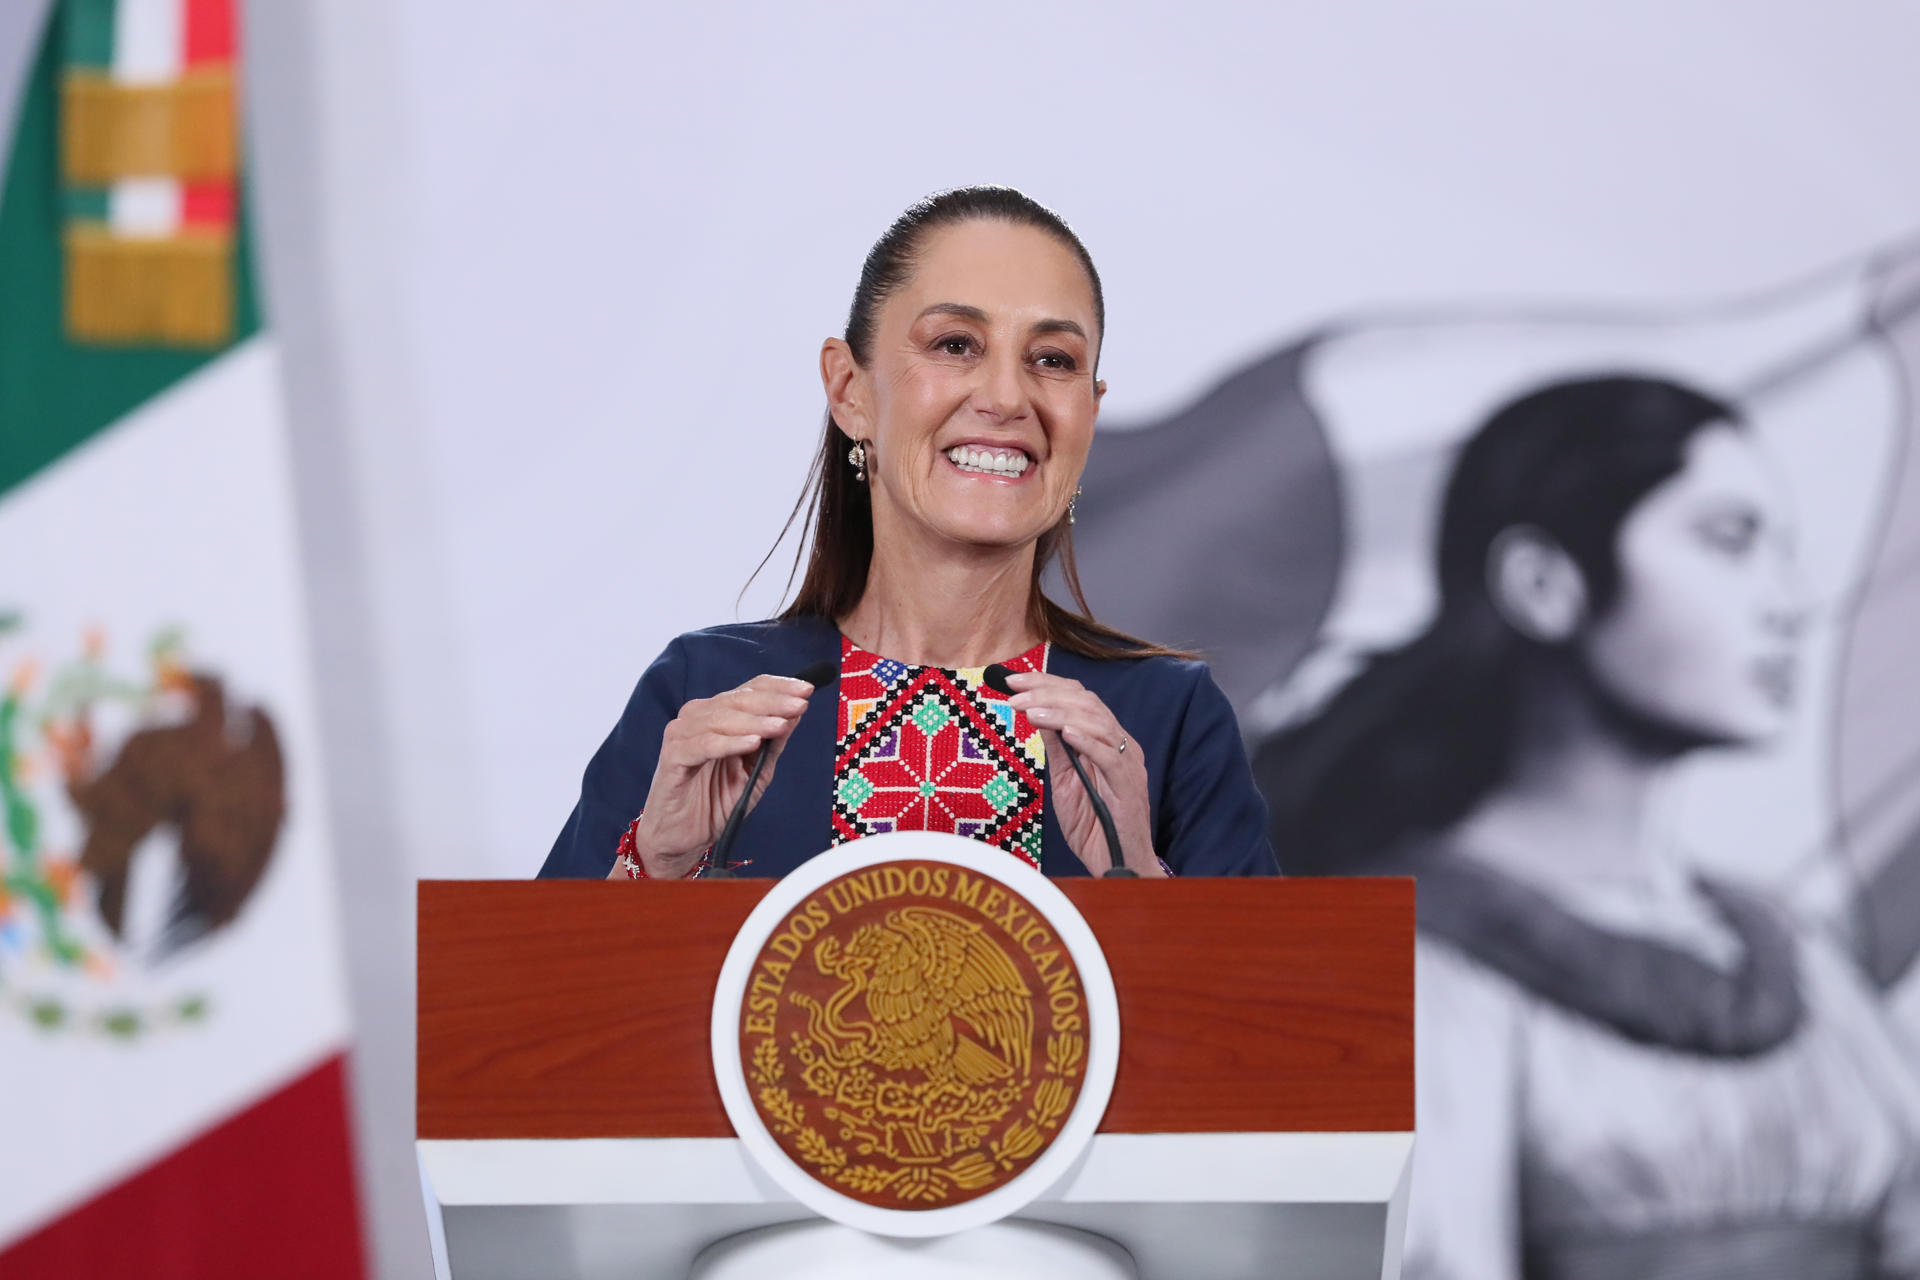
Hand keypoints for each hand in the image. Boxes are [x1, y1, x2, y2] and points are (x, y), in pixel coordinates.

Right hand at [629, 674, 816, 876]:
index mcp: (718, 715)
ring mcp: (682, 735)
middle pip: (738, 700)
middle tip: (799, 705)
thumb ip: (774, 742)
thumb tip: (796, 713)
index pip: (750, 690)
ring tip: (780, 725)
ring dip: (755, 721)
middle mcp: (698, 718)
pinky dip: (729, 742)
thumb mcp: (755, 770)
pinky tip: (752, 743)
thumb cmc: (714, 801)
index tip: (807, 691)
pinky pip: (703, 745)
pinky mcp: (672, 757)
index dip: (779, 687)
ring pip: (722, 718)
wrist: (682, 836)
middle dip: (773, 702)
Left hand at [1004, 671, 1161, 876]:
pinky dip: (1088, 741)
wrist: (1119, 864)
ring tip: (1030, 710)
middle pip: (1087, 703)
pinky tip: (1066, 732)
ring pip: (1098, 723)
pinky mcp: (1129, 786)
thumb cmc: (1094, 826)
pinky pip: (1110, 756)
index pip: (1079, 698)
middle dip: (1047, 692)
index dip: (1046, 684)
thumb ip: (1057, 750)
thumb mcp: (1065, 782)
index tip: (1012, 680)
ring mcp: (1127, 763)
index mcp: (1105, 740)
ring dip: (1060, 712)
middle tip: (1014, 693)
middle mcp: (1120, 745)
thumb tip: (1035, 715)